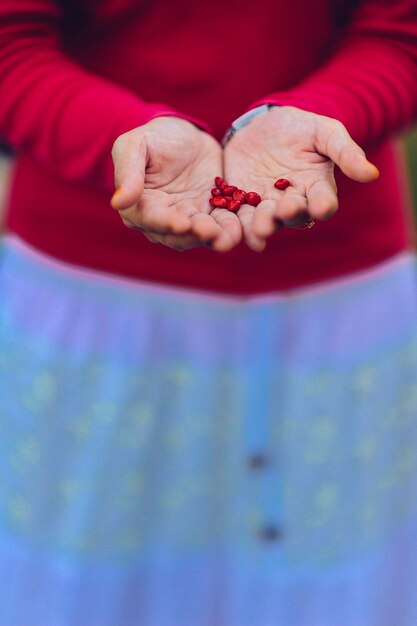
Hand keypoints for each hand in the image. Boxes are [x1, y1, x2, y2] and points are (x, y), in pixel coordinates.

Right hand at [111, 117, 240, 250]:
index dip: (166, 223)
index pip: (152, 219)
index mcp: (140, 206)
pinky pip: (220, 225)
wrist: (182, 133)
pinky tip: (239, 232)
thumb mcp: (134, 146)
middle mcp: (163, 220)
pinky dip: (229, 230)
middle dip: (194, 235)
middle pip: (178, 235)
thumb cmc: (152, 137)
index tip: (181, 224)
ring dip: (214, 238)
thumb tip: (117, 203)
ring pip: (200, 235)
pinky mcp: (210, 214)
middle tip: (210, 232)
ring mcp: (188, 219)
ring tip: (227, 239)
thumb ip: (128, 173)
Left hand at [224, 106, 378, 250]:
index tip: (321, 207)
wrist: (263, 123)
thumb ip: (345, 152)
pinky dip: (240, 226)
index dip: (322, 205)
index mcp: (316, 188)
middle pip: (293, 215)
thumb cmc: (301, 127)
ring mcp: (266, 205)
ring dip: (263, 227)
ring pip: (266, 221)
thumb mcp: (325, 132)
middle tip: (284, 211)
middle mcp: (292, 202)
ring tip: (260, 230)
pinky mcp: (241, 203)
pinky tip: (238, 232)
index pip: (323, 202)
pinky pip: (240, 217)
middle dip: (289, 214)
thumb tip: (372, 174)